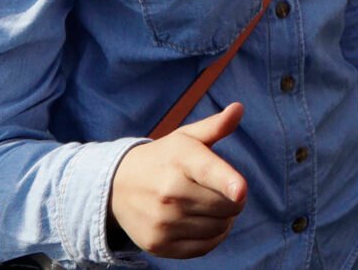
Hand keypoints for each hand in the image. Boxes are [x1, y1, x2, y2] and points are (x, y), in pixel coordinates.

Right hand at [108, 100, 248, 256]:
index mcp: (181, 159)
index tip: (240, 191)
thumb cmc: (163, 158)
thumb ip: (215, 126)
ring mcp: (162, 221)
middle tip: (225, 193)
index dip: (228, 183)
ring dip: (226, 220)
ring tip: (214, 207)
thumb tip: (238, 108)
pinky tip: (207, 224)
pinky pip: (203, 248)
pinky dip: (213, 238)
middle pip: (225, 205)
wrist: (117, 186)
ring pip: (218, 228)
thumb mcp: (186, 138)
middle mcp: (169, 192)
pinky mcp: (158, 244)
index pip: (208, 172)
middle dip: (234, 200)